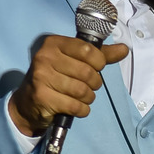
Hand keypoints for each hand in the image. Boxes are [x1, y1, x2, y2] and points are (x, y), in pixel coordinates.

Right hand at [8, 35, 128, 135]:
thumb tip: (124, 49)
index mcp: (53, 43)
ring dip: (88, 98)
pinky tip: (76, 107)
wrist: (29, 102)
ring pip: (82, 91)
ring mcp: (41, 77)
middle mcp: (45, 57)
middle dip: (95, 84)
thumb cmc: (57, 77)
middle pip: (87, 72)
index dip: (99, 62)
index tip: (96, 67)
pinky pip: (76, 106)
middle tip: (88, 86)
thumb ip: (100, 55)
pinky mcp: (42, 97)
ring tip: (81, 97)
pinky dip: (82, 110)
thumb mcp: (75, 61)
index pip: (88, 50)